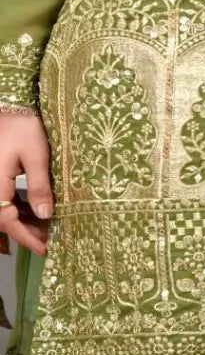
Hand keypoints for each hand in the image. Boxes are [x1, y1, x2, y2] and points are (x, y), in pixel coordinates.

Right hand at [0, 110, 52, 255]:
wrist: (11, 105)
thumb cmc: (23, 127)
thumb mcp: (36, 156)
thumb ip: (40, 186)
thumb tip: (46, 215)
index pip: (8, 219)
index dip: (26, 236)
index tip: (45, 248)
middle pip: (4, 218)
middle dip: (27, 231)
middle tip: (50, 240)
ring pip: (4, 210)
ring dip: (24, 220)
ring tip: (48, 228)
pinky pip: (5, 199)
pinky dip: (21, 207)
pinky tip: (37, 211)